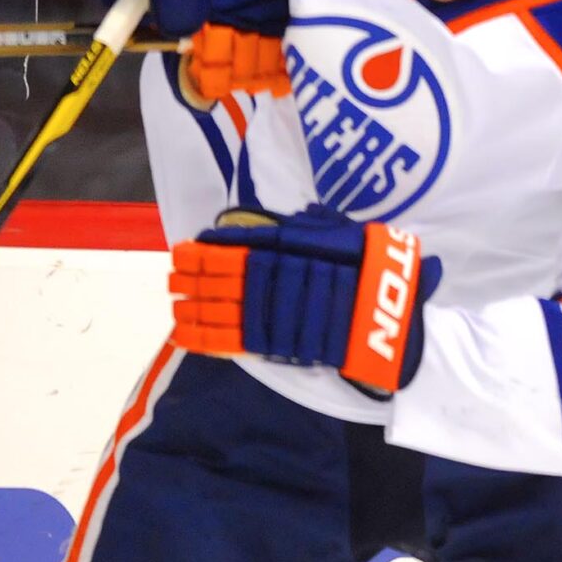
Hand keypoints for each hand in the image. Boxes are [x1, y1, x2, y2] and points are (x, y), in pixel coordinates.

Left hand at [170, 205, 442, 395]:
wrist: (388, 320)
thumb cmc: (371, 272)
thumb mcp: (346, 235)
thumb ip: (315, 226)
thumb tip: (295, 218)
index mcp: (290, 246)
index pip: (240, 243)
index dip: (211, 246)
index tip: (188, 246)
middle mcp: (274, 275)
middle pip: (223, 273)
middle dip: (194, 274)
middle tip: (173, 272)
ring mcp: (271, 310)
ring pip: (220, 304)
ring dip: (193, 302)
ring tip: (175, 299)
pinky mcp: (274, 343)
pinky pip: (231, 339)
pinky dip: (204, 337)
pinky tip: (183, 332)